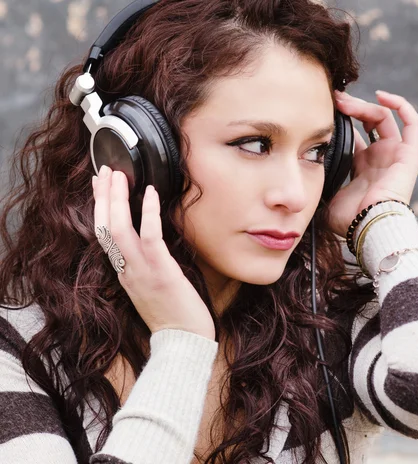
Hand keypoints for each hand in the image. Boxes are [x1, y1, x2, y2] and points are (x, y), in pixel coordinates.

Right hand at [92, 165, 215, 339]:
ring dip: (116, 199)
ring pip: (118, 228)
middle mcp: (126, 269)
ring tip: (119, 175)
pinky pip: (149, 236)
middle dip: (103, 197)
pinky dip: (148, 213)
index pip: (104, 235)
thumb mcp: (151, 288)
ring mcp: (141, 270)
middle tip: (106, 170)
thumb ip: (145, 266)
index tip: (101, 187)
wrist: (183, 341)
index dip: (100, 209)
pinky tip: (151, 193)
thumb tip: (148, 243)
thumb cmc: (173, 315)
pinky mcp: (160, 271)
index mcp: (124, 272)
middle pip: (104, 227)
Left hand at [327, 90, 417, 236]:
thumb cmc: (350, 220)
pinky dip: (400, 105)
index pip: (353, 139)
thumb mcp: (327, 199)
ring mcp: (396, 156)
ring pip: (383, 119)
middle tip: (333, 100)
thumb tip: (302, 176)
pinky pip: (412, 123)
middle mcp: (380, 161)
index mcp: (362, 171)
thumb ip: (319, 185)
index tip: (324, 112)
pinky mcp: (409, 154)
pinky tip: (381, 95)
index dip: (340, 123)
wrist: (370, 226)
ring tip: (344, 100)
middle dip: (351, 109)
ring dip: (364, 105)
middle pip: (368, 124)